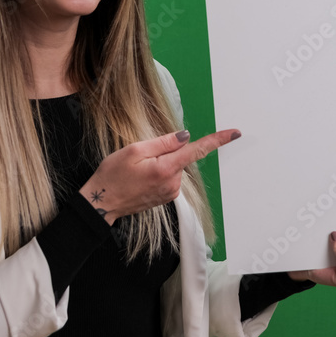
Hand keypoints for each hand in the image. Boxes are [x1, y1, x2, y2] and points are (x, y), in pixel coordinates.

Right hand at [79, 128, 240, 224]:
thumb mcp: (133, 150)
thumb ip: (162, 142)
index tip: (234, 133)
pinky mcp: (165, 197)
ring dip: (160, 163)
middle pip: (180, 156)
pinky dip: (158, 172)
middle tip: (139, 158)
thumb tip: (184, 136)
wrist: (102, 203)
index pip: (196, 150)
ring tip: (136, 170)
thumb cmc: (112, 175)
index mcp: (166, 169)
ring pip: (173, 166)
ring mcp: (170, 192)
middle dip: (164, 151)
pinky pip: (168, 176)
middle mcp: (172, 183)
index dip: (217, 140)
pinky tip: (139, 178)